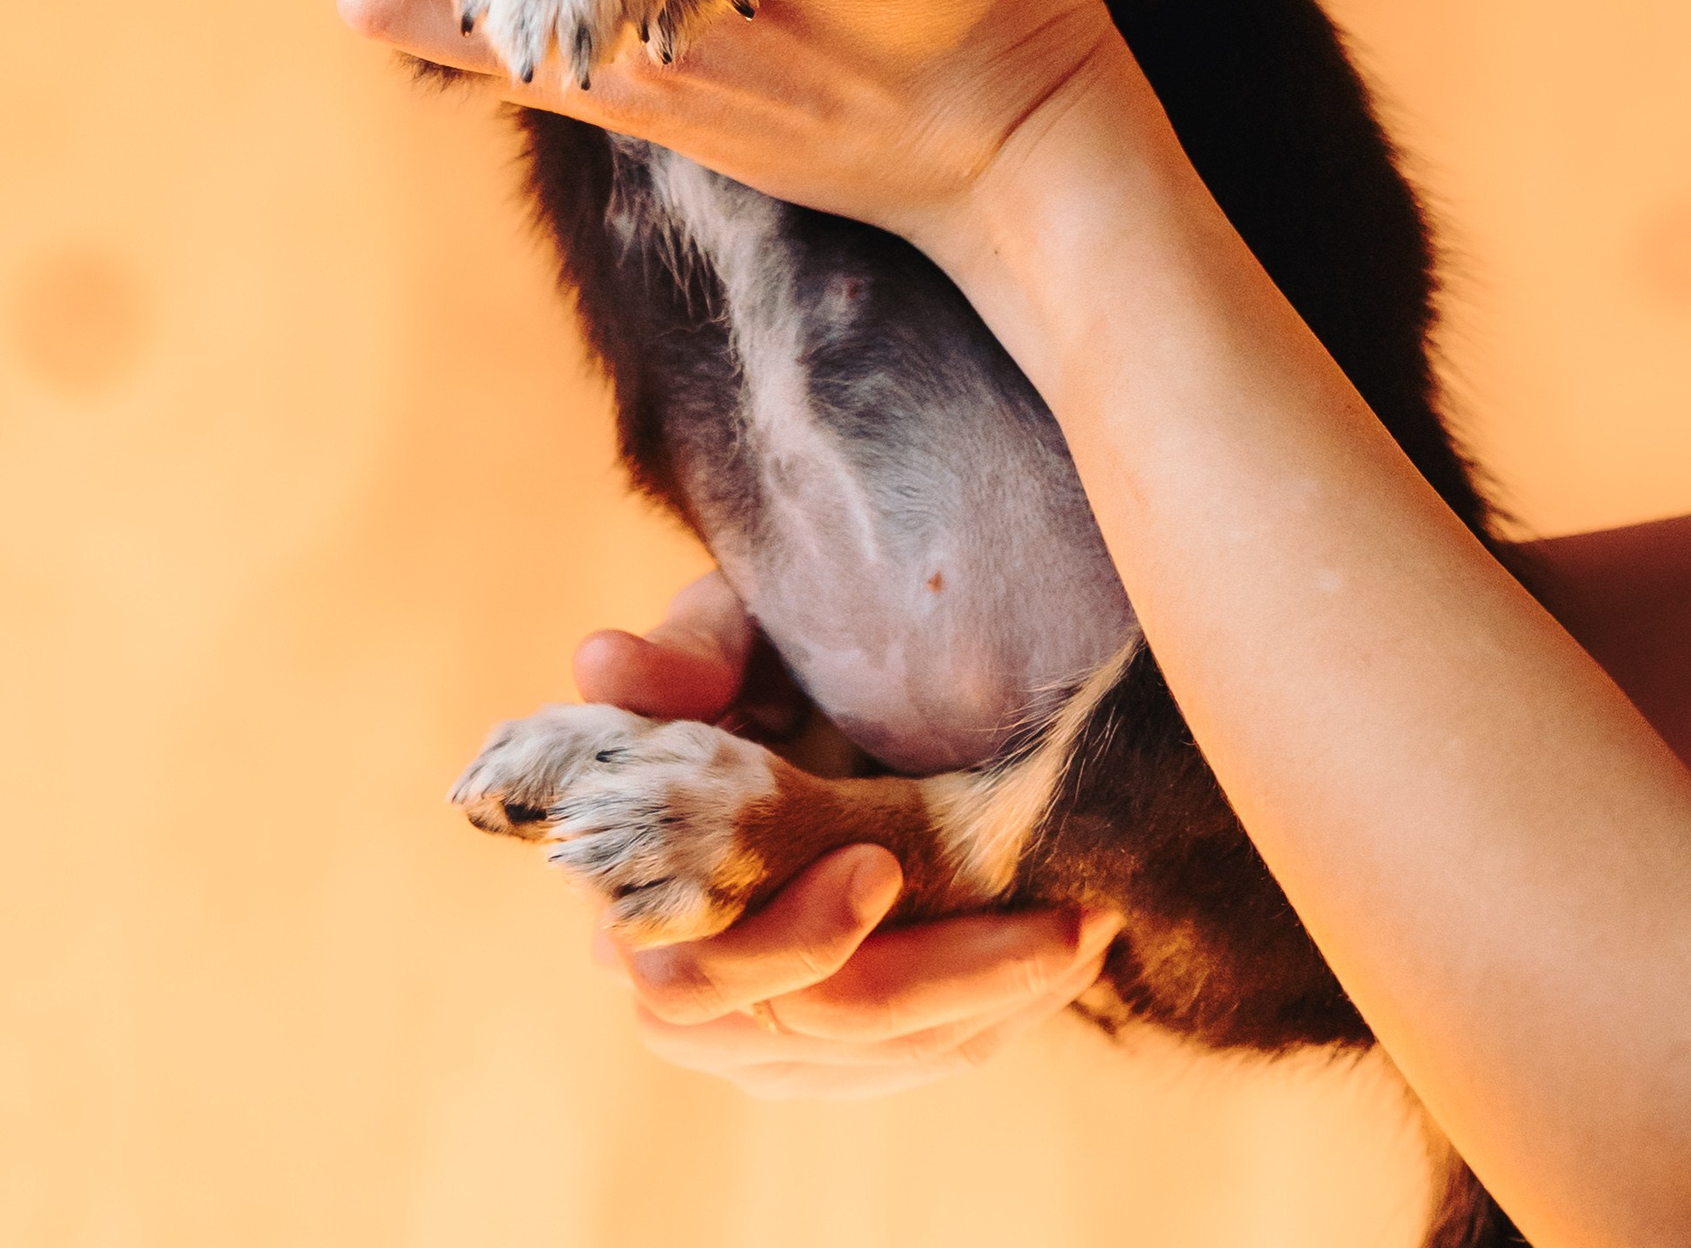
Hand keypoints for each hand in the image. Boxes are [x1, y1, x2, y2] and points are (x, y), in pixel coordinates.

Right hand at [573, 573, 1120, 1096]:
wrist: (814, 690)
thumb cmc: (764, 652)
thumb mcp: (732, 631)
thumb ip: (685, 651)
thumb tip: (602, 662)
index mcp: (634, 893)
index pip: (689, 975)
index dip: (785, 938)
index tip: (879, 864)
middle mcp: (687, 989)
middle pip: (801, 1032)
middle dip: (931, 979)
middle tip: (1055, 918)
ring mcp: (766, 1033)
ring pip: (876, 1059)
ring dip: (990, 1002)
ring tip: (1088, 926)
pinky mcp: (839, 1046)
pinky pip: (920, 1058)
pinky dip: (997, 1013)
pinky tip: (1068, 955)